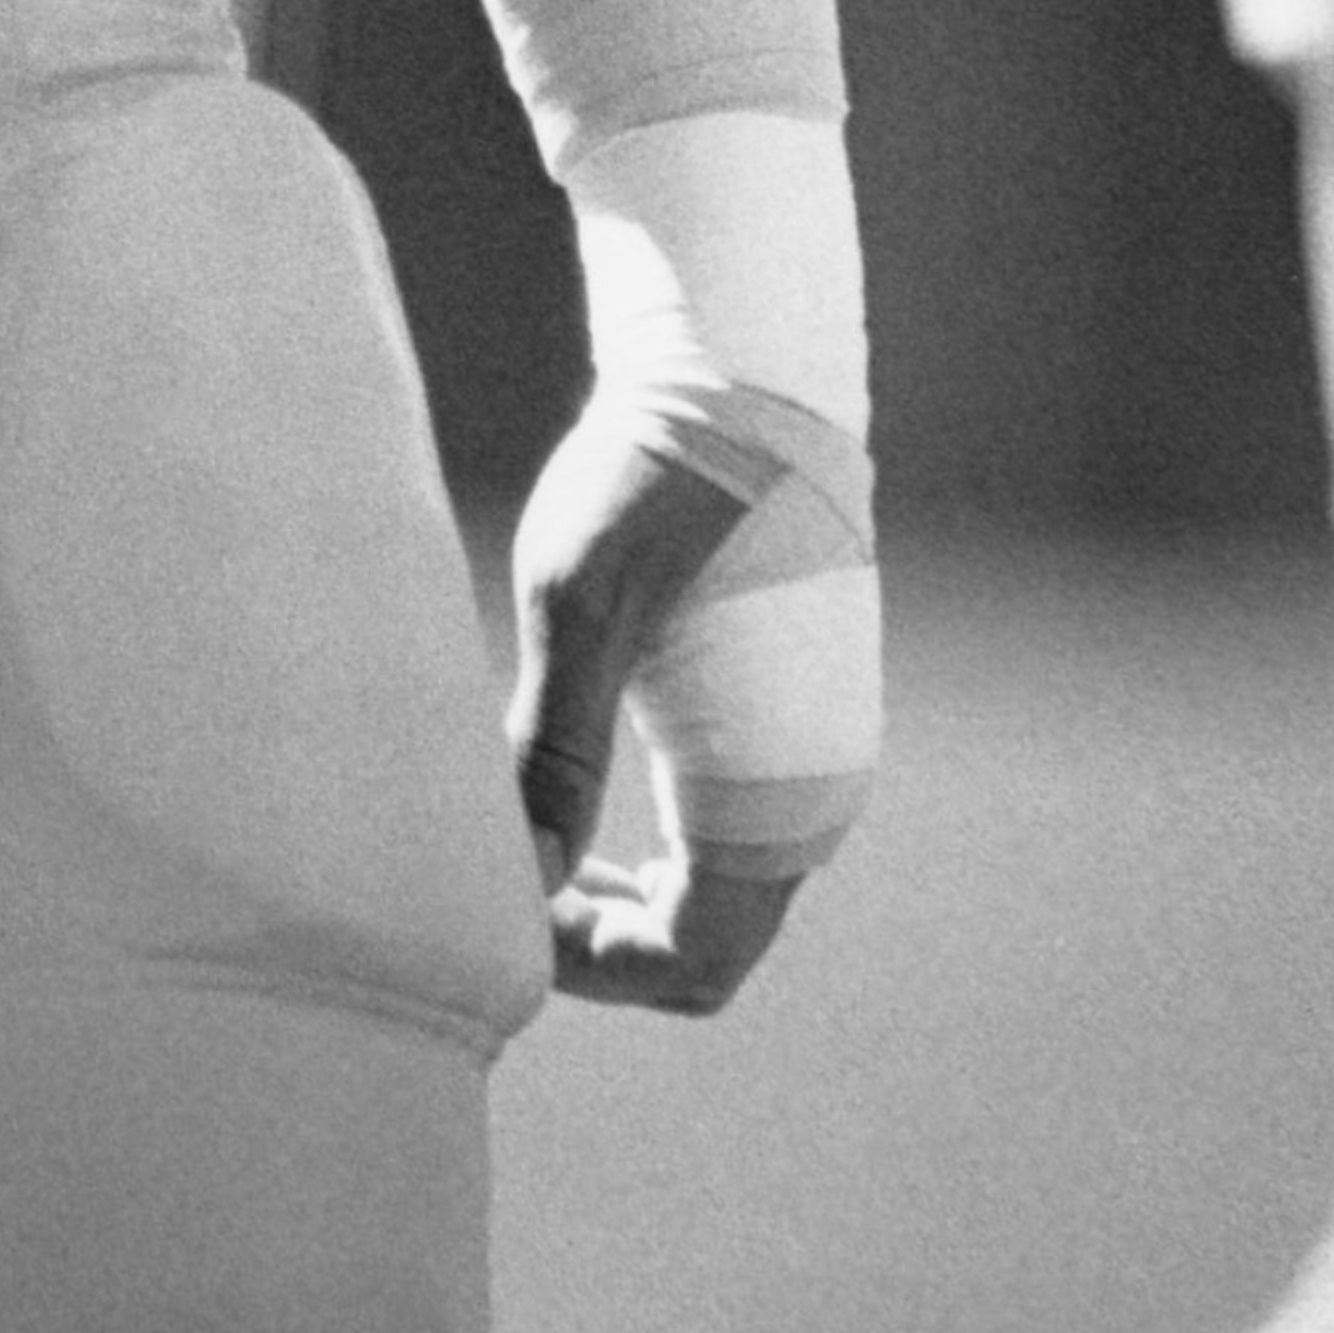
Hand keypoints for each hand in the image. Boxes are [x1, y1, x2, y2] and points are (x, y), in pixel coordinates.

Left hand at [505, 386, 844, 1016]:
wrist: (747, 370)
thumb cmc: (656, 480)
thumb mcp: (579, 611)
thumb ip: (553, 757)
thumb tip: (518, 874)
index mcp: (774, 789)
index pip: (689, 959)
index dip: (590, 962)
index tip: (508, 902)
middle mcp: (821, 789)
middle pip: (715, 944)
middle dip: (611, 941)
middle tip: (513, 885)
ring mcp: (826, 747)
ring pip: (733, 888)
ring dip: (642, 893)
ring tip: (539, 844)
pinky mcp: (812, 705)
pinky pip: (749, 825)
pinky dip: (675, 841)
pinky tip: (589, 787)